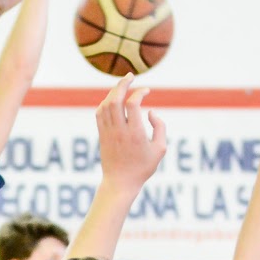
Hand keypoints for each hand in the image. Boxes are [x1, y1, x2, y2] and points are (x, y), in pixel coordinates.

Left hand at [96, 74, 167, 189]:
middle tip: (130, 76)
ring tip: (123, 86)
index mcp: (135, 133)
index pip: (133, 104)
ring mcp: (108, 133)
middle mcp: (119, 131)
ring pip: (106, 105)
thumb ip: (160, 127)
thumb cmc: (142, 167)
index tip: (147, 91)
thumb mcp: (160, 149)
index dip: (140, 92)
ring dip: (113, 92)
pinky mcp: (101, 135)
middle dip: (122, 84)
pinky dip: (105, 102)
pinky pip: (100, 113)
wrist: (120, 183)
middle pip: (115, 99)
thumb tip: (151, 111)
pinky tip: (113, 99)